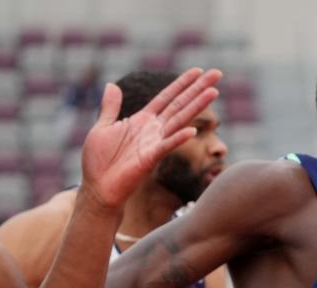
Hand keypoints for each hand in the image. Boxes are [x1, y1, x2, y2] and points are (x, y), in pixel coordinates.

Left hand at [79, 67, 222, 209]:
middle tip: (217, 74)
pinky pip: (166, 146)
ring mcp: (155, 143)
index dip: (182, 83)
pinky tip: (191, 130)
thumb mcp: (103, 127)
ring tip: (214, 92)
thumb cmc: (100, 162)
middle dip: (198, 89)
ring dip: (197, 106)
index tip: (198, 70)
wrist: (99, 188)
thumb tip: (112, 85)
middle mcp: (154, 130)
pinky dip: (178, 139)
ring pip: (180, 120)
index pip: (167, 97)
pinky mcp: (150, 159)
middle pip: (180, 104)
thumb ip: (110, 107)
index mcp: (143, 121)